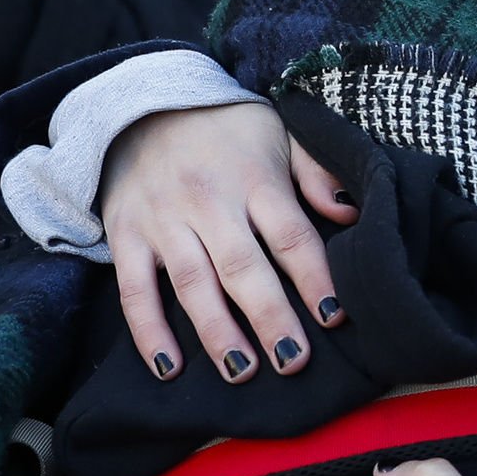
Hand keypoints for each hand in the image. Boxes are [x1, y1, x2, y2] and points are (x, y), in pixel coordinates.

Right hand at [101, 101, 356, 382]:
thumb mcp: (278, 133)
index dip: (314, 278)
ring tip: (243, 371)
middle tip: (293, 360)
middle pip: (243, 267)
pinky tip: (170, 367)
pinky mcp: (126, 235)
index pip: (291, 235)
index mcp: (254, 178)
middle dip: (270, 316)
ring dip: (217, 331)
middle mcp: (208, 201)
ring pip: (192, 283)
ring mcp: (163, 220)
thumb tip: (350, 211)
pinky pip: (134, 290)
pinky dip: (148, 332)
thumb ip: (315, 172)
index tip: (334, 317)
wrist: (141, 104)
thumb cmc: (225, 130)